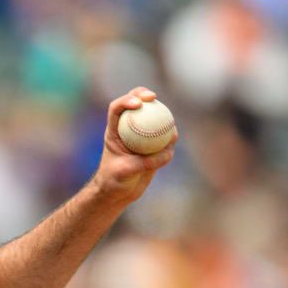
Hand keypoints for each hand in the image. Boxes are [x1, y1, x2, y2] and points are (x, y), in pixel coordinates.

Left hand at [90, 87, 177, 205]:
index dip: (126, 100)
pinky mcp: (153, 145)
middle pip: (136, 104)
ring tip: (168, 127)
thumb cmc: (114, 181)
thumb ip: (144, 162)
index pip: (116, 109)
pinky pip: (165, 137)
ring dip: (162, 116)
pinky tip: (173, 140)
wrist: (118, 193)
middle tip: (153, 97)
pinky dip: (169, 137)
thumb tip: (167, 153)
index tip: (138, 104)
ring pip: (154, 118)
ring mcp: (141, 136)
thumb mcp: (125, 172)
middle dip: (143, 94)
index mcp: (114, 131)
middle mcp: (127, 129)